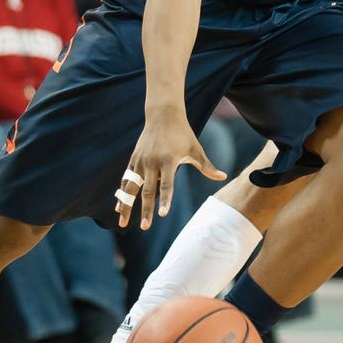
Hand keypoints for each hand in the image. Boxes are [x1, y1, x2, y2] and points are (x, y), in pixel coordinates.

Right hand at [115, 112, 225, 229]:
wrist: (163, 114)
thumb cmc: (182, 133)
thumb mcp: (196, 149)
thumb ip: (207, 166)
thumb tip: (224, 176)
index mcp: (168, 161)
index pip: (167, 185)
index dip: (165, 200)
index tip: (162, 215)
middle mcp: (152, 162)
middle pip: (147, 191)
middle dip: (146, 210)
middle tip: (146, 227)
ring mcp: (141, 161)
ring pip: (131, 188)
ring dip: (127, 206)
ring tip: (123, 223)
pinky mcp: (134, 160)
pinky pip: (126, 180)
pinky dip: (122, 194)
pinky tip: (119, 208)